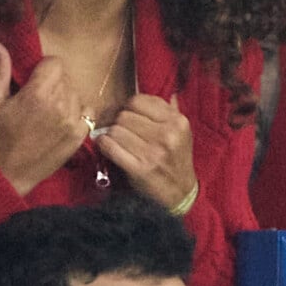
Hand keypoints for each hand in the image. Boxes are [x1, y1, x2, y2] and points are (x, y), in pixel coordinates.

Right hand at [0, 42, 90, 195]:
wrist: (7, 175)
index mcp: (38, 93)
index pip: (55, 63)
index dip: (44, 68)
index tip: (34, 80)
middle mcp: (59, 104)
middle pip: (65, 77)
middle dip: (52, 82)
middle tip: (37, 98)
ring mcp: (72, 121)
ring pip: (76, 93)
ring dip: (65, 97)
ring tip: (48, 111)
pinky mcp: (79, 136)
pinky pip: (88, 111)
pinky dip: (78, 111)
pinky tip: (62, 119)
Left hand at [96, 93, 195, 207]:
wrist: (181, 194)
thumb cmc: (177, 160)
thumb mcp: (181, 133)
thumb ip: (169, 111)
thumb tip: (163, 91)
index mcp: (177, 121)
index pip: (138, 101)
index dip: (127, 107)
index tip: (125, 114)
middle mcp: (167, 135)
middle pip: (124, 115)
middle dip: (117, 121)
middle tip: (117, 128)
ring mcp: (154, 152)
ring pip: (116, 130)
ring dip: (110, 134)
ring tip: (114, 139)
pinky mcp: (140, 169)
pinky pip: (111, 147)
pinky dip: (104, 144)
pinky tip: (106, 145)